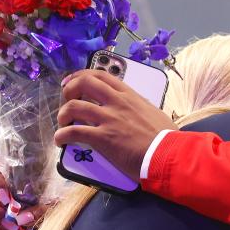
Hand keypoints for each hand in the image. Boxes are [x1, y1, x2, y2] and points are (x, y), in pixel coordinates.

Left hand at [53, 69, 175, 180]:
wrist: (168, 154)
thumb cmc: (166, 137)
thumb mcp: (154, 113)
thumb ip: (141, 108)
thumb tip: (138, 111)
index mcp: (129, 96)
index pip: (101, 76)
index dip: (82, 75)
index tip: (73, 81)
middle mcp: (116, 103)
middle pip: (84, 83)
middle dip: (69, 89)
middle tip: (66, 100)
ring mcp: (108, 119)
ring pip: (74, 106)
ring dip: (63, 114)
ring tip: (63, 123)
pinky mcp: (103, 138)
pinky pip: (74, 132)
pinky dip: (62, 135)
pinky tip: (61, 140)